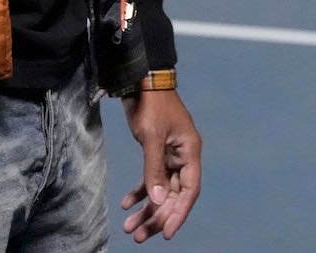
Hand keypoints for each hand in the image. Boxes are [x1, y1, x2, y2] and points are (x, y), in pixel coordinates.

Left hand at [120, 87, 201, 241]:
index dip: (178, 214)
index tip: (165, 233)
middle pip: (173, 195)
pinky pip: (150, 177)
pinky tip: (126, 203)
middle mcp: (183, 156)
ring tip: (130, 227)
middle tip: (139, 236)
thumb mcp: (151, 137)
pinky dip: (139, 191)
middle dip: (156, 216)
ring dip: (146, 208)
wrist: (141, 80)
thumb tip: (156, 200)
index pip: (189, 191)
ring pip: (160, 189)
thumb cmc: (151, 104)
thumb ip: (154, 170)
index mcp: (190, 152)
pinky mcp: (156, 150)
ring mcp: (170, 154)